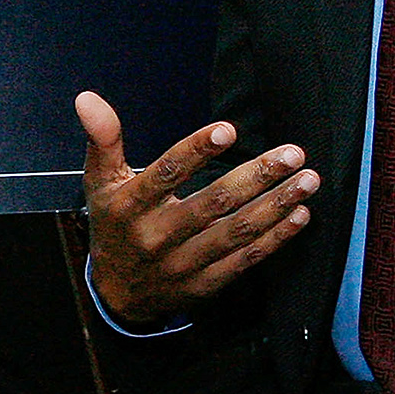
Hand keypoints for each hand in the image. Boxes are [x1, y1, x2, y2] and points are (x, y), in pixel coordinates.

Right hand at [76, 90, 317, 324]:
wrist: (117, 295)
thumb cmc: (114, 224)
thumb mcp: (99, 182)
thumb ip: (102, 139)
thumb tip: (88, 98)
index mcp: (131, 206)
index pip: (166, 174)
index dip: (196, 151)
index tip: (229, 129)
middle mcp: (157, 236)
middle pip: (212, 203)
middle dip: (257, 177)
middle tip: (292, 153)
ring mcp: (184, 264)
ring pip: (236, 232)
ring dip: (276, 205)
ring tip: (307, 180)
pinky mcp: (206, 284)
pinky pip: (245, 260)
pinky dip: (275, 238)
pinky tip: (299, 214)